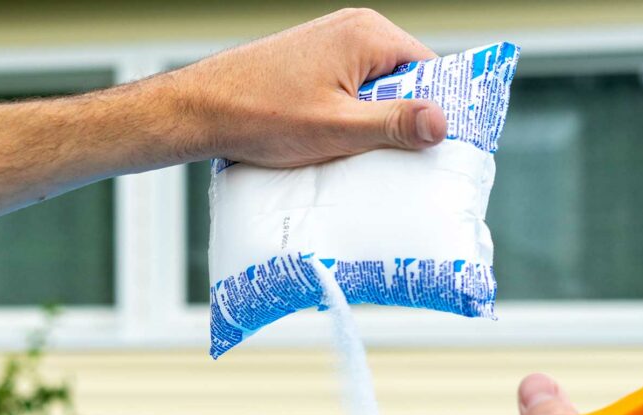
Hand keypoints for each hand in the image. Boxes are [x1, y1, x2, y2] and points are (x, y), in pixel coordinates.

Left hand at [162, 9, 448, 166]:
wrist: (201, 110)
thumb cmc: (261, 115)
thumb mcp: (336, 129)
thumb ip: (392, 124)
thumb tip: (441, 123)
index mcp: (367, 34)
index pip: (430, 70)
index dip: (438, 109)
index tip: (440, 146)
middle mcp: (354, 29)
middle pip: (407, 79)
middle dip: (406, 117)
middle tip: (401, 158)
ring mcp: (334, 44)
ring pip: (380, 87)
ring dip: (378, 121)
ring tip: (365, 151)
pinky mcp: (317, 62)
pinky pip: (355, 89)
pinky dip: (356, 116)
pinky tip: (343, 142)